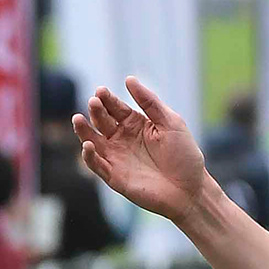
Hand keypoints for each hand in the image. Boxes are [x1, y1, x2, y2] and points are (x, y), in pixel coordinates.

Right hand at [73, 77, 210, 225]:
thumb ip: (150, 102)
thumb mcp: (170, 123)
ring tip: (78, 119)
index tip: (101, 91)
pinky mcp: (114, 177)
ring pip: (92, 141)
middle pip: (101, 121)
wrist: (191, 190)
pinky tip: (88, 145)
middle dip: (96, 111)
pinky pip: (96, 165)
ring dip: (83, 130)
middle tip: (94, 102)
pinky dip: (89, 156)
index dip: (107, 99)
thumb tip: (129, 79)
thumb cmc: (184, 156)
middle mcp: (122, 139)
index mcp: (135, 124)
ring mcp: (117, 157)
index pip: (115, 107)